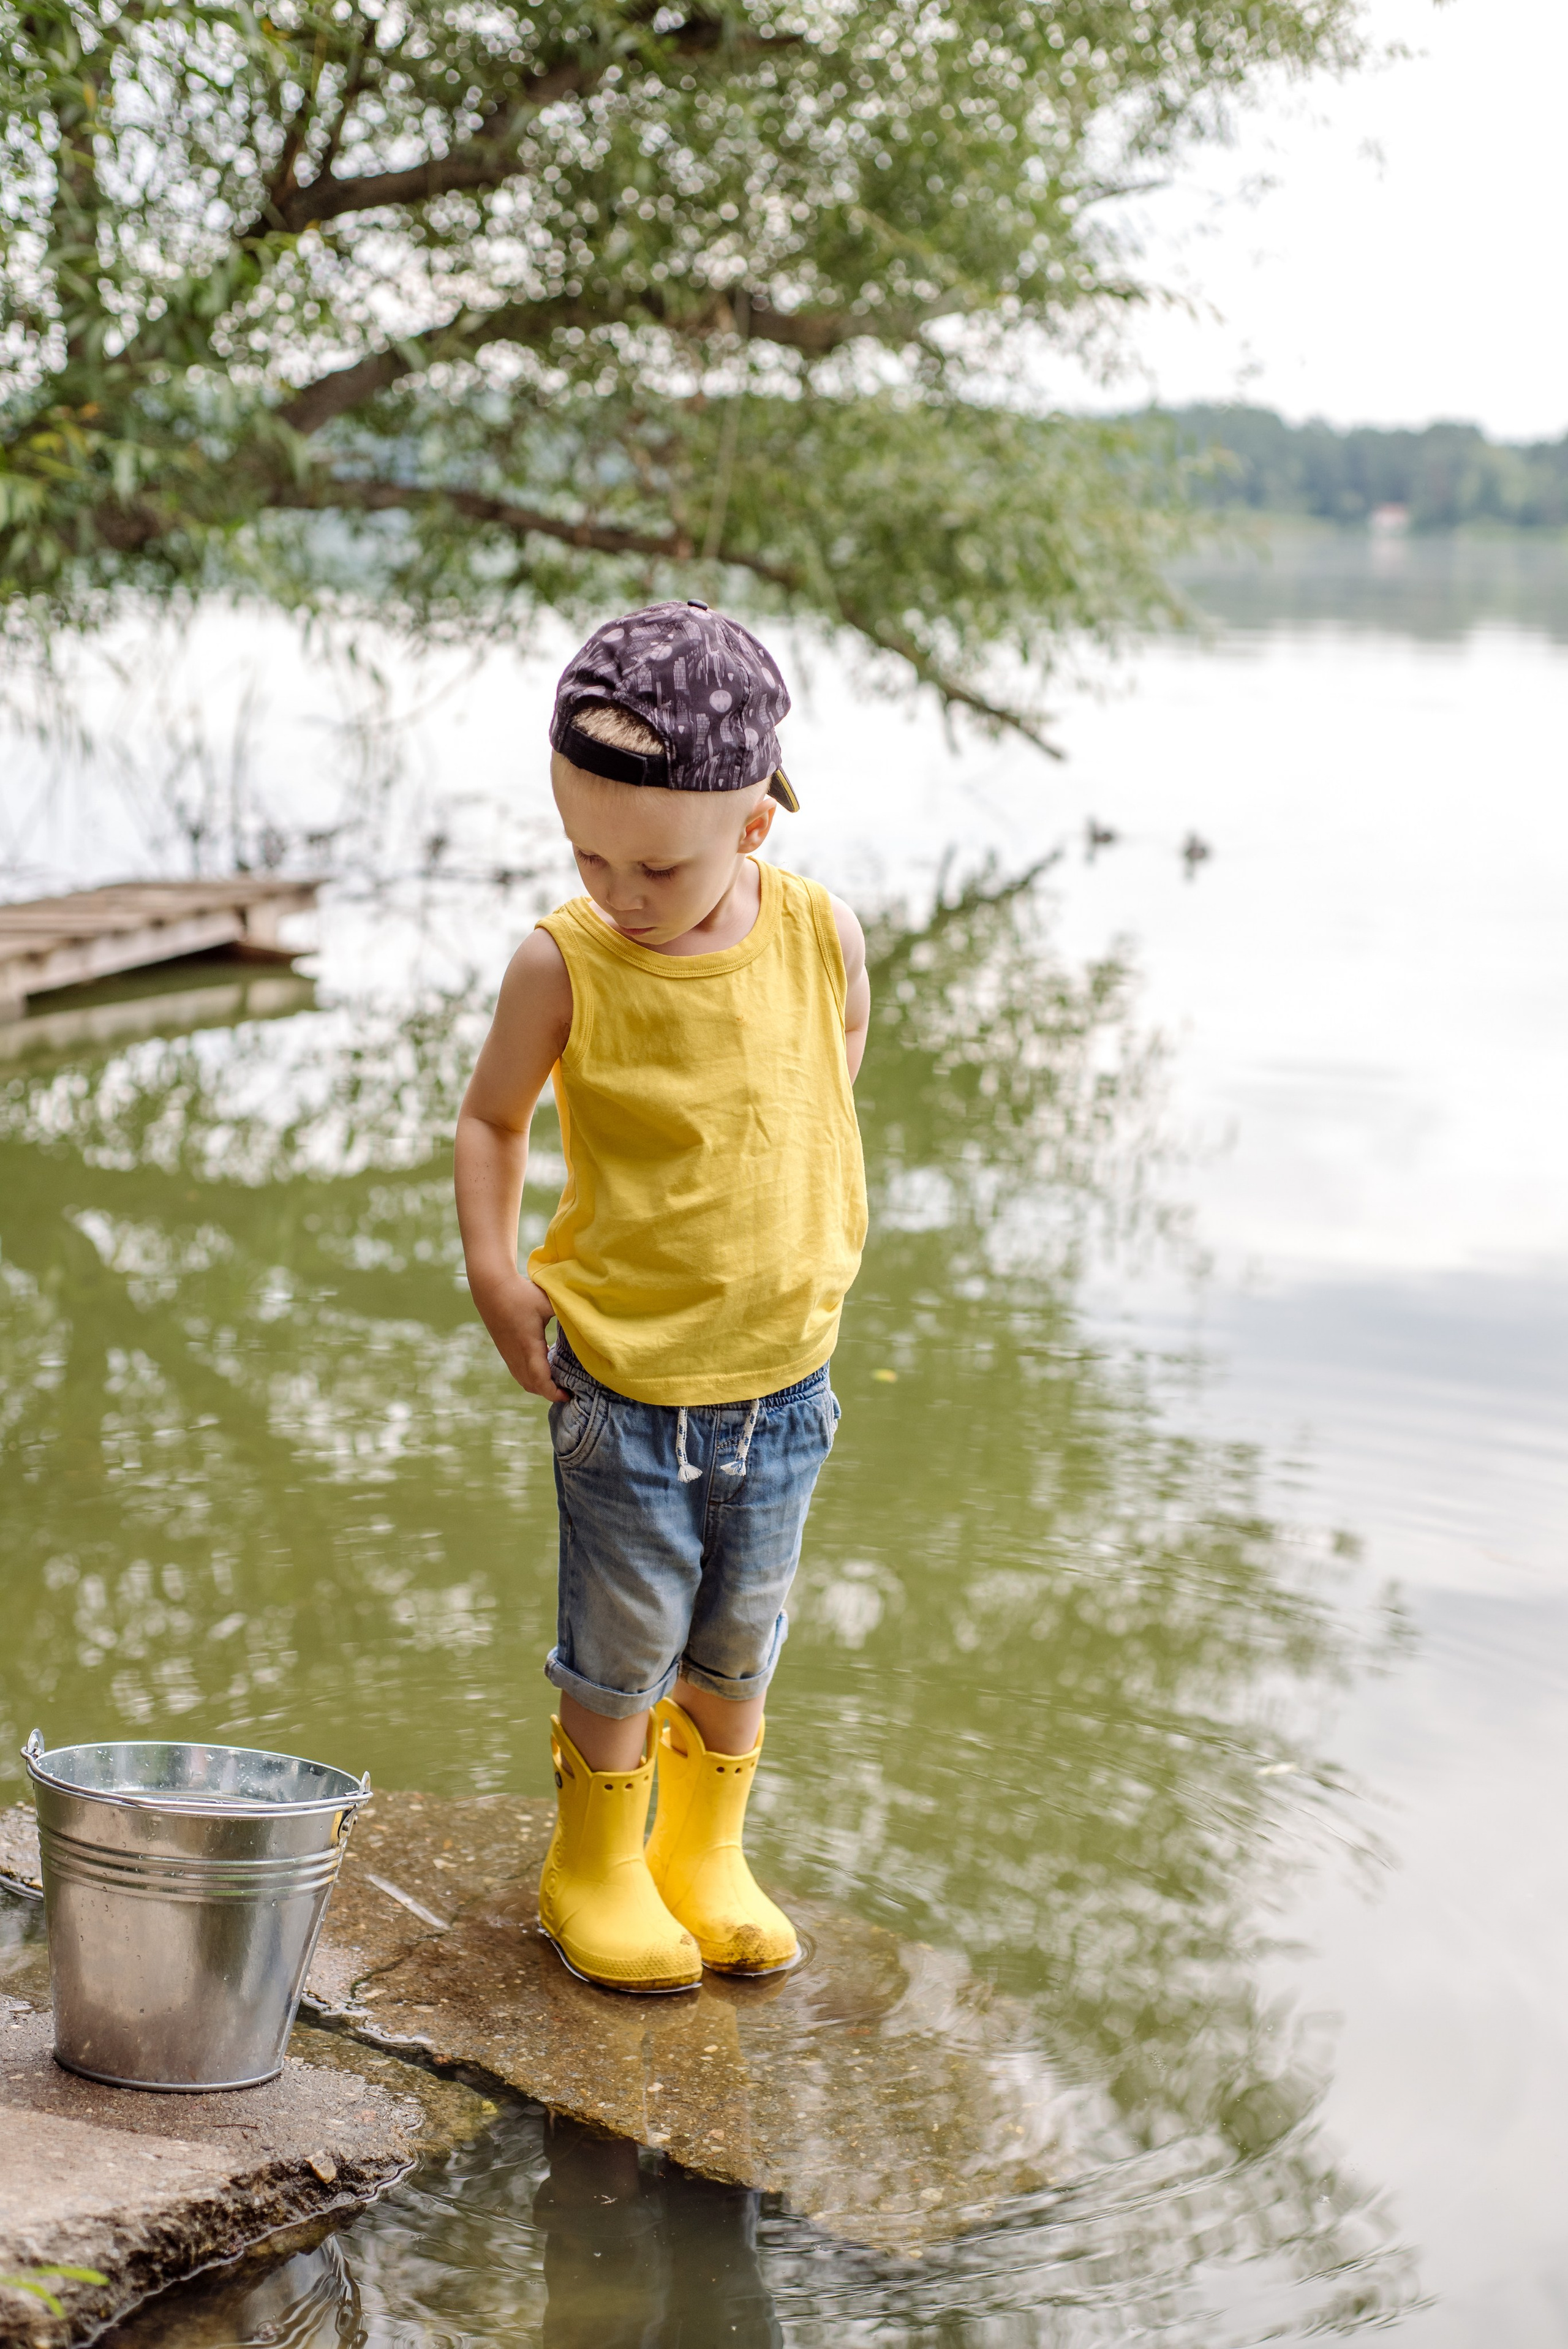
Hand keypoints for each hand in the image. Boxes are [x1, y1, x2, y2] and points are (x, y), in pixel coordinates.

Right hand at [472, 1272, 567, 1400]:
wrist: (491, 1288)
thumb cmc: (521, 1294)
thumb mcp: (547, 1303)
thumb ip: (566, 1314)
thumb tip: (585, 1322)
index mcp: (529, 1346)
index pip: (540, 1380)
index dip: (553, 1393)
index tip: (568, 1395)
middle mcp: (516, 1355)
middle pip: (532, 1386)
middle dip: (549, 1393)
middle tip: (568, 1391)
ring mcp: (509, 1354)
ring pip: (524, 1380)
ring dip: (540, 1386)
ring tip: (557, 1383)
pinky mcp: (505, 1350)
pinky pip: (519, 1372)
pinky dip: (532, 1377)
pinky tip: (545, 1368)